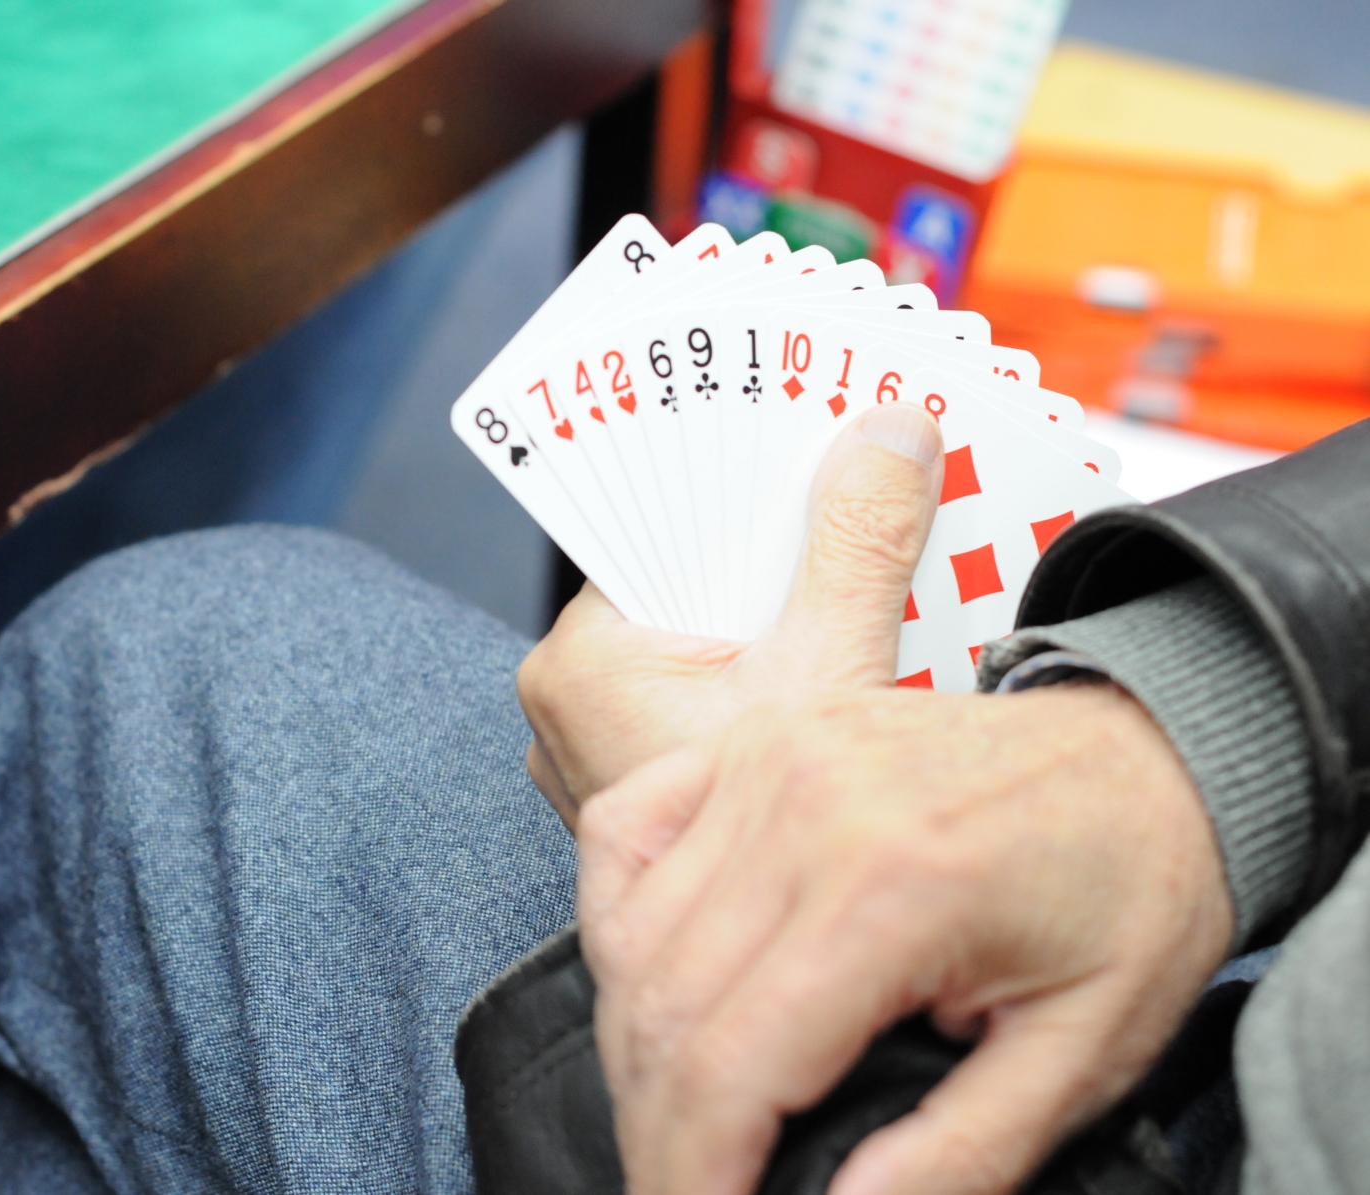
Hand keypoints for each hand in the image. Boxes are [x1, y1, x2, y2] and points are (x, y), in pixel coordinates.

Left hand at [518, 402, 945, 826]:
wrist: (804, 980)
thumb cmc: (790, 845)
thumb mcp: (832, 675)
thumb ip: (855, 548)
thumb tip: (889, 431)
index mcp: (580, 660)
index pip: (657, 525)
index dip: (739, 480)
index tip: (807, 424)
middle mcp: (566, 700)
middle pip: (681, 578)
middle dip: (766, 543)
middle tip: (852, 476)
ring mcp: (597, 741)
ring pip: (699, 633)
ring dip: (773, 603)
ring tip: (858, 547)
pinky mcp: (641, 768)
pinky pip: (705, 683)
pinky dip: (763, 660)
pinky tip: (834, 637)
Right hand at [579, 682, 1233, 1194]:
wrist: (1151, 752)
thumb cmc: (1129, 891)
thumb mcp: (1086, 1052)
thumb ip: (962, 1153)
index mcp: (895, 887)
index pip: (727, 1066)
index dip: (690, 1174)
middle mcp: (805, 806)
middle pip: (660, 1008)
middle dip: (655, 1132)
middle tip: (688, 1187)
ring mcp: (766, 757)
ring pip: (630, 933)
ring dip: (631, 1045)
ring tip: (676, 1115)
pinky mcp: (751, 739)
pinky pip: (623, 832)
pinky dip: (611, 921)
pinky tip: (643, 983)